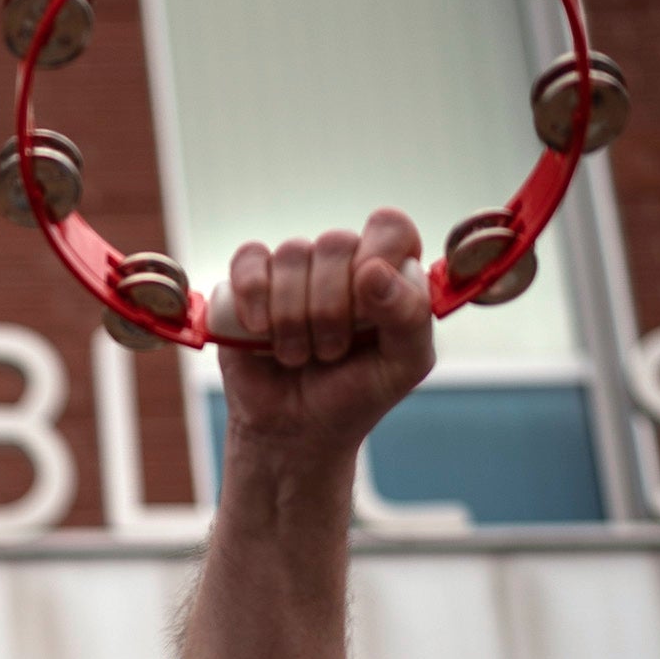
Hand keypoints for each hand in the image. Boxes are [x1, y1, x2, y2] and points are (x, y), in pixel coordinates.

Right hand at [213, 209, 435, 469]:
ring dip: (292, 318)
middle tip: (331, 352)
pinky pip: (248, 259)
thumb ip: (411, 315)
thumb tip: (372, 271)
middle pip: (335, 243)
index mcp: (389, 271)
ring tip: (298, 354)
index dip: (377, 257)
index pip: (390, 227)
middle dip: (330, 309)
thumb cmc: (355, 394)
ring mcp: (294, 270)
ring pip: (291, 254)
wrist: (294, 431)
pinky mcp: (249, 284)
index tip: (368, 305)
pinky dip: (252, 297)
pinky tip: (259, 331)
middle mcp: (343, 262)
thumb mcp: (405, 364)